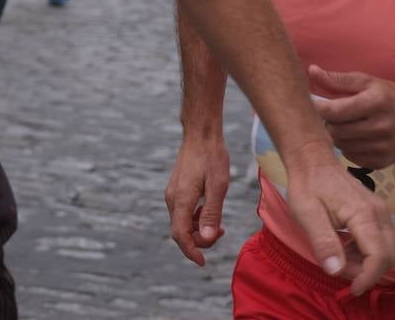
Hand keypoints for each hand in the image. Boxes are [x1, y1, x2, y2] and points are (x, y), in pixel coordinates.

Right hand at [165, 133, 229, 266]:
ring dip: (198, 229)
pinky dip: (195, 218)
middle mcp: (172, 199)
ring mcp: (172, 193)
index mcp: (181, 200)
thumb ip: (212, 213)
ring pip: (182, 222)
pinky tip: (209, 210)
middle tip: (222, 232)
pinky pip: (183, 212)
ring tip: (219, 224)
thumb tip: (207, 237)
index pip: (181, 236)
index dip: (191, 251)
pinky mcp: (176, 189)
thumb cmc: (212, 156)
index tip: (203, 262)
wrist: (201, 133)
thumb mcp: (218, 186)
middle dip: (200, 239)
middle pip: (181, 232)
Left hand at [278, 141, 394, 294]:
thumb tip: (336, 270)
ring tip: (342, 259)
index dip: (368, 277)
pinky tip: (346, 249)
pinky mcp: (377, 212)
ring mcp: (381, 211)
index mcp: (363, 214)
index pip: (378, 255)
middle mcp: (379, 212)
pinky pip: (384, 240)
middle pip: (391, 254)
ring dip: (370, 263)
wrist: (313, 161)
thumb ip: (323, 242)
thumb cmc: (308, 186)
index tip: (352, 289)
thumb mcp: (307, 214)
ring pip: (390, 249)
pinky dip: (369, 253)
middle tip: (342, 269)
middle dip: (370, 271)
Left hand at [309, 66, 394, 169]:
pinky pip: (350, 157)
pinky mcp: (381, 162)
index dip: (319, 108)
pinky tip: (356, 137)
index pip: (335, 111)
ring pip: (340, 145)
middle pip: (335, 130)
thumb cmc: (390, 96)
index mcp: (376, 102)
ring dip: (338, 134)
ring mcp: (381, 147)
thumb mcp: (367, 81)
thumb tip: (312, 71)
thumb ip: (338, 79)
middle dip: (329, 122)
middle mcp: (380, 127)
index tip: (315, 103)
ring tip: (346, 124)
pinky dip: (348, 147)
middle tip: (334, 114)